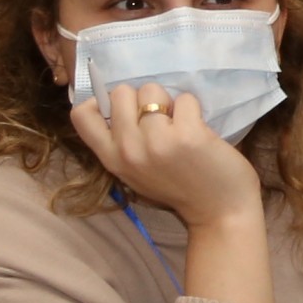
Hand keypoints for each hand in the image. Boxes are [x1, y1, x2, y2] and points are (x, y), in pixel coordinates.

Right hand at [72, 84, 261, 229]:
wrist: (221, 212)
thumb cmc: (180, 188)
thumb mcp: (136, 172)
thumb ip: (123, 143)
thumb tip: (117, 102)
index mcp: (111, 159)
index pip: (81, 114)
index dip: (100, 100)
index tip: (123, 107)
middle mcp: (127, 149)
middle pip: (120, 92)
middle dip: (142, 98)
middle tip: (160, 118)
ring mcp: (156, 141)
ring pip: (152, 90)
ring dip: (169, 102)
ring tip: (181, 126)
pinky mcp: (187, 134)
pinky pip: (185, 98)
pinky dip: (194, 109)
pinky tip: (200, 131)